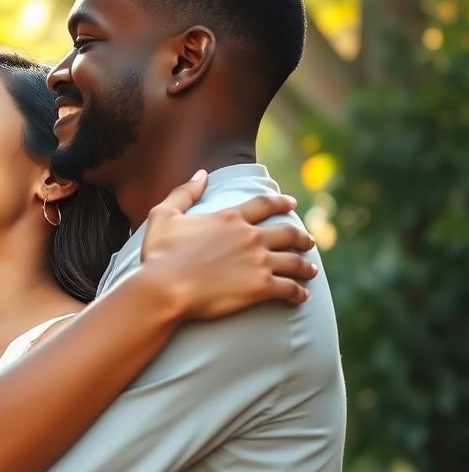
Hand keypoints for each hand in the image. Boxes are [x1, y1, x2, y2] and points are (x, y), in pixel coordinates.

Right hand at [141, 170, 316, 319]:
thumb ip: (184, 192)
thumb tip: (202, 174)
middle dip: (302, 236)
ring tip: (311, 270)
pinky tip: (302, 297)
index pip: (264, 204)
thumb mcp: (163, 215)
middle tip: (309, 241)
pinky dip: (299, 292)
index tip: (292, 203)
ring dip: (305, 265)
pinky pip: (289, 288)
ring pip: (294, 261)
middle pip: (288, 232)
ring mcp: (258, 262)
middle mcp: (250, 236)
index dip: (282, 202)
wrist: (164, 288)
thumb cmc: (159, 255)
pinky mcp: (260, 287)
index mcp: (230, 218)